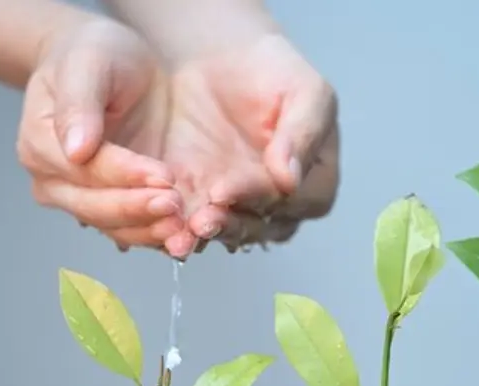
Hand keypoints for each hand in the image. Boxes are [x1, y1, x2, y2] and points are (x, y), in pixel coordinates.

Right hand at [16, 17, 228, 254]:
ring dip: (150, 231)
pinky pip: (133, 229)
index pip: (84, 170)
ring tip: (184, 230)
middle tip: (176, 206)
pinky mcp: (113, 205)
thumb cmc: (93, 54)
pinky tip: (184, 236)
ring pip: (113, 227)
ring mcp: (82, 198)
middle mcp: (55, 180)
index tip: (164, 175)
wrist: (112, 64)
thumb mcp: (87, 63)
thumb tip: (76, 149)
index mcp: (41, 144)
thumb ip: (80, 104)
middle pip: (94, 207)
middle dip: (138, 209)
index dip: (124, 175)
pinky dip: (158, 235)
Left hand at [137, 32, 340, 255]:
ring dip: (203, 233)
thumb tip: (290, 179)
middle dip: (227, 223)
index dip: (256, 197)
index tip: (224, 190)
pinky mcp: (205, 206)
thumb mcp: (305, 91)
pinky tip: (162, 224)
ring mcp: (242, 210)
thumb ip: (303, 132)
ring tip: (180, 231)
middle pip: (258, 225)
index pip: (288, 200)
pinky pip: (194, 224)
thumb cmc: (274, 71)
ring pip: (226, 231)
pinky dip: (180, 227)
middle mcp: (282, 208)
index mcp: (316, 184)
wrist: (223, 61)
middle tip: (200, 220)